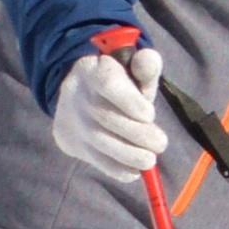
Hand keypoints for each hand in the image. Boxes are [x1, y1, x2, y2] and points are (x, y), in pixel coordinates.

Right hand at [53, 43, 164, 177]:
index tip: (150, 114)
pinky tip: (133, 170)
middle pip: (105, 117)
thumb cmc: (118, 83)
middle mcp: (77, 94)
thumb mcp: (133, 70)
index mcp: (93, 69)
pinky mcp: (69, 142)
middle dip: (138, 134)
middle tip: (160, 143)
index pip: (108, 82)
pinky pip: (93, 159)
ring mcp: (70, 120)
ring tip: (149, 159)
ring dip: (130, 155)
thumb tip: (148, 58)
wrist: (78, 96)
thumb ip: (146, 66)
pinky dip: (117, 169)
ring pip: (98, 141)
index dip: (130, 101)